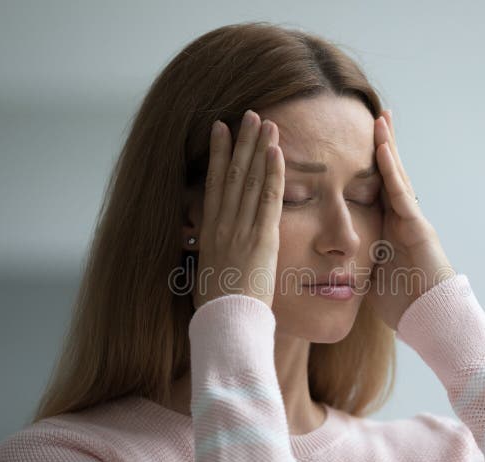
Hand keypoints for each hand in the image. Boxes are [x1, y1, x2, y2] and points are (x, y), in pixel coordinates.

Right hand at [193, 109, 283, 310]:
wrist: (226, 324)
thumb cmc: (219, 309)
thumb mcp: (208, 276)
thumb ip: (214, 257)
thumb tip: (215, 253)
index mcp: (211, 232)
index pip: (215, 184)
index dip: (217, 154)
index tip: (220, 129)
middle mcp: (223, 224)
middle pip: (232, 173)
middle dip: (240, 142)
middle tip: (247, 114)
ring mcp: (241, 229)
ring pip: (250, 180)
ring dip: (258, 148)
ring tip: (264, 122)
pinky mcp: (262, 237)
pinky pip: (269, 199)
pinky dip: (273, 173)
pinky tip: (276, 151)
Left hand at [364, 109, 456, 329]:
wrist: (431, 320)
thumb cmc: (403, 305)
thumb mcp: (370, 277)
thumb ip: (356, 261)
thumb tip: (332, 259)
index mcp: (388, 230)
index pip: (373, 191)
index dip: (365, 168)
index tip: (352, 145)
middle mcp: (401, 220)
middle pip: (388, 176)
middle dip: (381, 147)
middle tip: (374, 117)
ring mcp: (411, 221)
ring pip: (396, 177)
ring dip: (387, 146)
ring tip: (380, 118)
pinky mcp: (417, 227)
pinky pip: (400, 192)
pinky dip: (391, 169)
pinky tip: (381, 145)